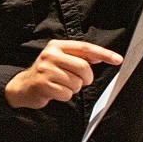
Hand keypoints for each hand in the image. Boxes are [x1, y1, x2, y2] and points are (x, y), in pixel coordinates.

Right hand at [5, 39, 123, 108]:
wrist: (24, 86)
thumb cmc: (48, 72)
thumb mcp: (61, 59)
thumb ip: (79, 56)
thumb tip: (99, 55)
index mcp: (57, 46)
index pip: (85, 48)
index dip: (103, 53)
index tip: (118, 59)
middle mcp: (50, 55)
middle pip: (83, 67)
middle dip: (86, 78)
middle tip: (79, 81)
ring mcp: (45, 70)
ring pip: (76, 83)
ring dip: (73, 89)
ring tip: (62, 85)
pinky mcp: (43, 84)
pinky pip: (67, 94)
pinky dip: (65, 96)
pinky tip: (55, 92)